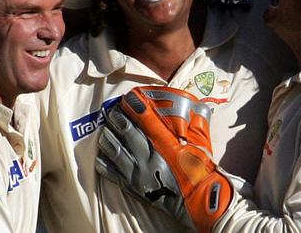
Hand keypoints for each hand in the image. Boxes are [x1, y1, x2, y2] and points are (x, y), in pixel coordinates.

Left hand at [95, 86, 232, 232]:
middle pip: (128, 133)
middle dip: (117, 119)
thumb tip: (195, 108)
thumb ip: (196, 126)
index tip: (127, 98)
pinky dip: (105, 165)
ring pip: (117, 152)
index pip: (147, 120)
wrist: (198, 201)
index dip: (135, 107)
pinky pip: (115, 174)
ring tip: (103, 130)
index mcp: (168, 146)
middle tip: (111, 111)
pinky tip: (99, 157)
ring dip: (108, 139)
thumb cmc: (201, 172)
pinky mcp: (136, 187)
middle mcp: (151, 157)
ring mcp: (140, 173)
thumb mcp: (201, 145)